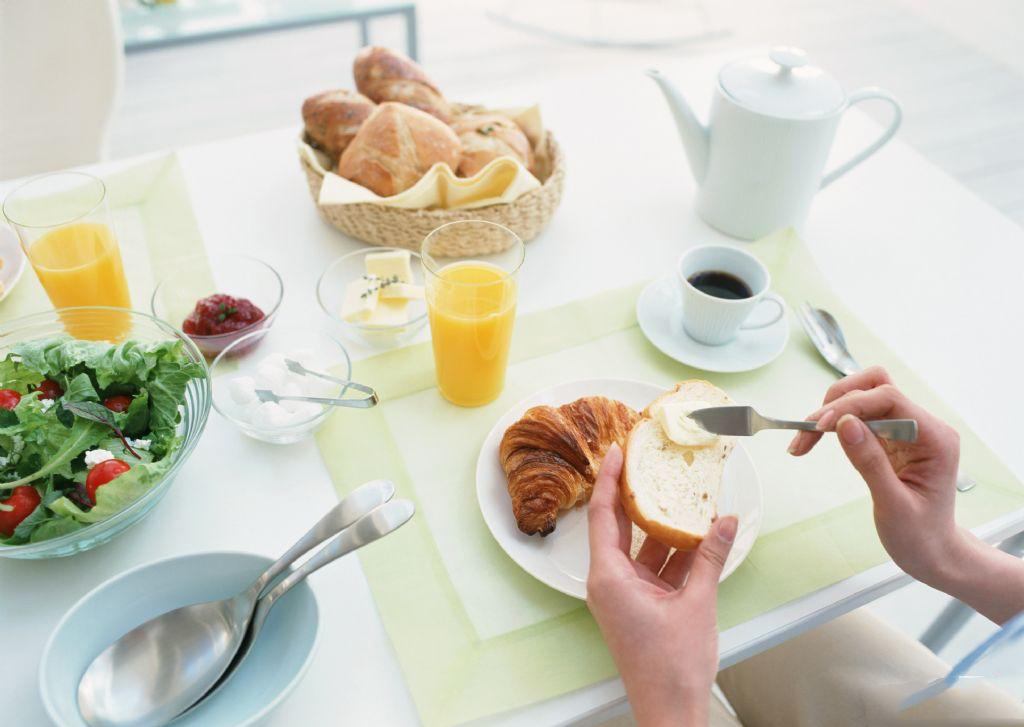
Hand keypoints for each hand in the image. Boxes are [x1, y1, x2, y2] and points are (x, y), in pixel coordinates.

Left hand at [587, 443, 737, 726]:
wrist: (672, 711)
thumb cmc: (671, 668)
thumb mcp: (697, 603)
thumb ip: (710, 558)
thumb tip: (725, 522)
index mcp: (609, 578)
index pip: (603, 516)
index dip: (608, 480)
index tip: (615, 452)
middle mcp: (610, 583)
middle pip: (619, 527)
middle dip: (634, 495)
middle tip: (646, 461)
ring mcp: (624, 595)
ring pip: (642, 548)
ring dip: (662, 526)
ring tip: (682, 494)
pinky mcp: (640, 605)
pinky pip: (653, 568)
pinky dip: (672, 553)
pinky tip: (698, 536)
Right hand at [789, 367, 1023, 622]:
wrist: (933, 553)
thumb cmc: (920, 536)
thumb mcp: (894, 505)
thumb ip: (870, 462)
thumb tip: (845, 424)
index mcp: (935, 438)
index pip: (889, 398)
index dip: (850, 406)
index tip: (819, 427)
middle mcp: (922, 426)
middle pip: (874, 387)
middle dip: (837, 403)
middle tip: (807, 432)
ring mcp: (906, 430)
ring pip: (862, 396)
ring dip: (831, 411)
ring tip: (804, 438)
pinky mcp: (889, 438)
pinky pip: (857, 417)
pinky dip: (832, 424)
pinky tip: (813, 441)